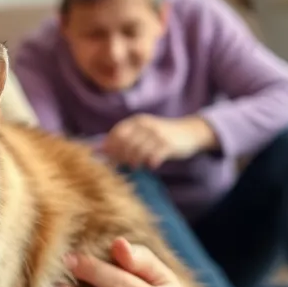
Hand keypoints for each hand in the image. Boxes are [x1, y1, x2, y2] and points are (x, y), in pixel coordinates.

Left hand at [100, 114, 216, 168]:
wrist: (190, 132)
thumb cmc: (161, 135)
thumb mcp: (143, 132)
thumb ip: (124, 139)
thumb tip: (97, 149)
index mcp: (137, 121)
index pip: (117, 133)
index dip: (111, 147)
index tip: (109, 158)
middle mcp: (146, 125)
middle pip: (125, 144)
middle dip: (121, 157)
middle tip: (122, 165)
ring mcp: (157, 134)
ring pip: (138, 152)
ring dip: (134, 162)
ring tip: (136, 166)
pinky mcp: (168, 144)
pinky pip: (153, 157)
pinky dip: (150, 163)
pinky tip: (151, 165)